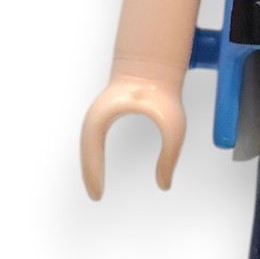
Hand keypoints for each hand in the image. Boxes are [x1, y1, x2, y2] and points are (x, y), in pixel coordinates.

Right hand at [80, 72, 186, 198]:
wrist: (154, 62)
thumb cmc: (163, 90)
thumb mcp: (173, 126)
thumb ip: (170, 156)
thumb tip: (164, 185)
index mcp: (107, 114)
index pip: (92, 149)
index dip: (93, 174)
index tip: (98, 195)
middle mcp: (98, 114)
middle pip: (86, 148)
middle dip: (89, 173)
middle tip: (96, 196)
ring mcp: (100, 112)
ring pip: (88, 144)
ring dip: (90, 165)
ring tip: (96, 187)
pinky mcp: (105, 113)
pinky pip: (94, 140)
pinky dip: (95, 156)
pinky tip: (100, 169)